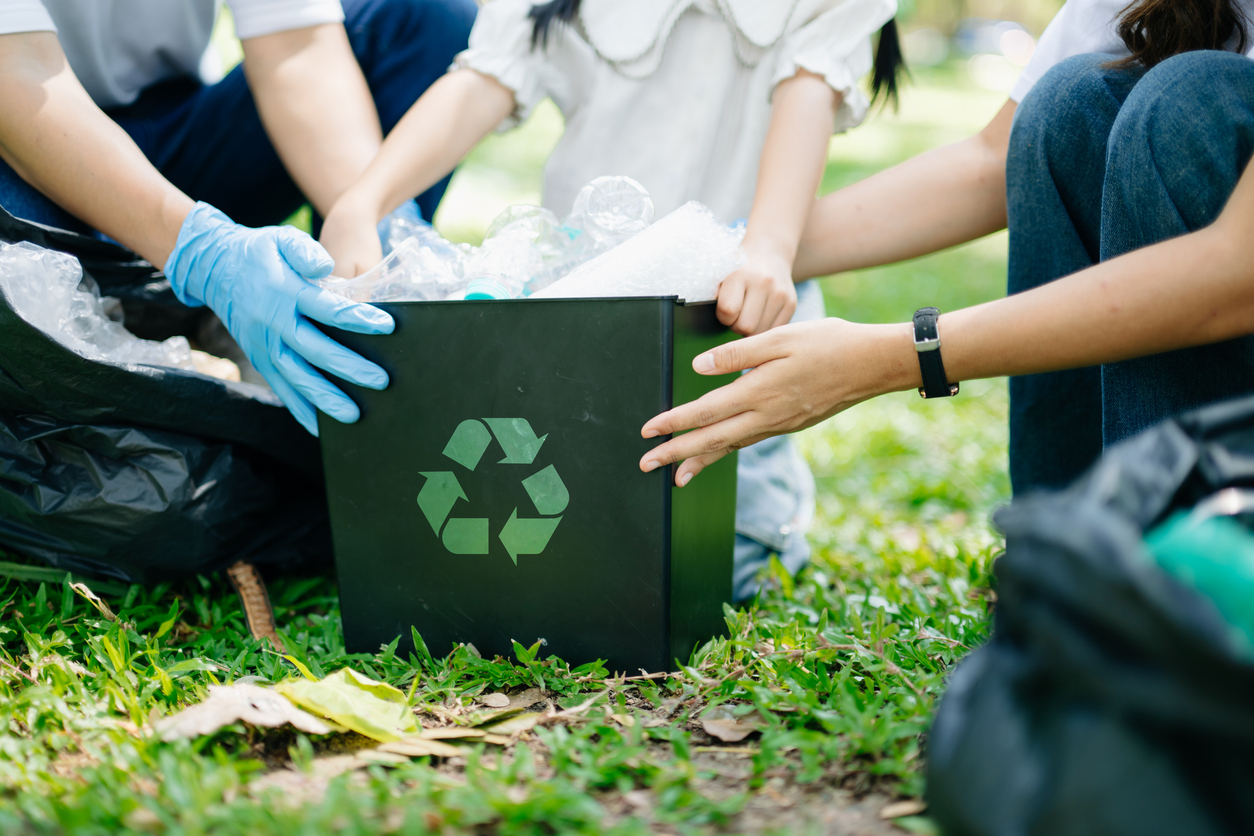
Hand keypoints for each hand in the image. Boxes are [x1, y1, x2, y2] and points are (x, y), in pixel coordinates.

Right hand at [164, 202, 393, 434]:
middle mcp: (273, 323)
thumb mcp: (280, 239)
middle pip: (314, 350)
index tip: (388, 326)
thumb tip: (326, 264)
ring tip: (354, 415)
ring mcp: (264, 345)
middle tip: (381, 380)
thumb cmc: (260, 252)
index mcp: (284, 292)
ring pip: (297, 377)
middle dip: (349, 367)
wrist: (215, 267)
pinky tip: (320, 428)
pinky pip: (281, 388)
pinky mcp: (260, 359)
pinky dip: (299, 410)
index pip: (327, 308)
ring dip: (325, 398)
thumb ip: (304, 250)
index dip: (357, 318)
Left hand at [639, 318, 918, 484]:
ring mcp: (778, 424)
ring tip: (675, 474)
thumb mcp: (780, 337)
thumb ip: (737, 354)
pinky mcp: (788, 425)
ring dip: (699, 459)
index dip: (673, 423)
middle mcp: (765, 416)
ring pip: (729, 446)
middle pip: (711, 440)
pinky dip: (726, 451)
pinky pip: (748, 442)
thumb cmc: (827, 343)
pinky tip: (716, 453)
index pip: (704, 413)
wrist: (872, 364)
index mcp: (758, 392)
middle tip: (645, 465)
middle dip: (676, 454)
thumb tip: (698, 368)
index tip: (647, 432)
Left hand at [716, 242, 797, 335]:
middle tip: (737, 316)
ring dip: (751, 330)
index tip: (724, 312)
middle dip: (737, 326)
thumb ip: (714, 295)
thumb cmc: (738, 268)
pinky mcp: (791, 303)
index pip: (728, 311)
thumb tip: (705, 318)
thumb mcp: (721, 273)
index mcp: (741, 274)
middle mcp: (763, 283)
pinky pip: (774, 330)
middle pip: (745, 326)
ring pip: (760, 332)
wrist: (768, 252)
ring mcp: (780, 294)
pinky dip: (765, 328)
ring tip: (748, 315)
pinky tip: (761, 316)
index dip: (723, 317)